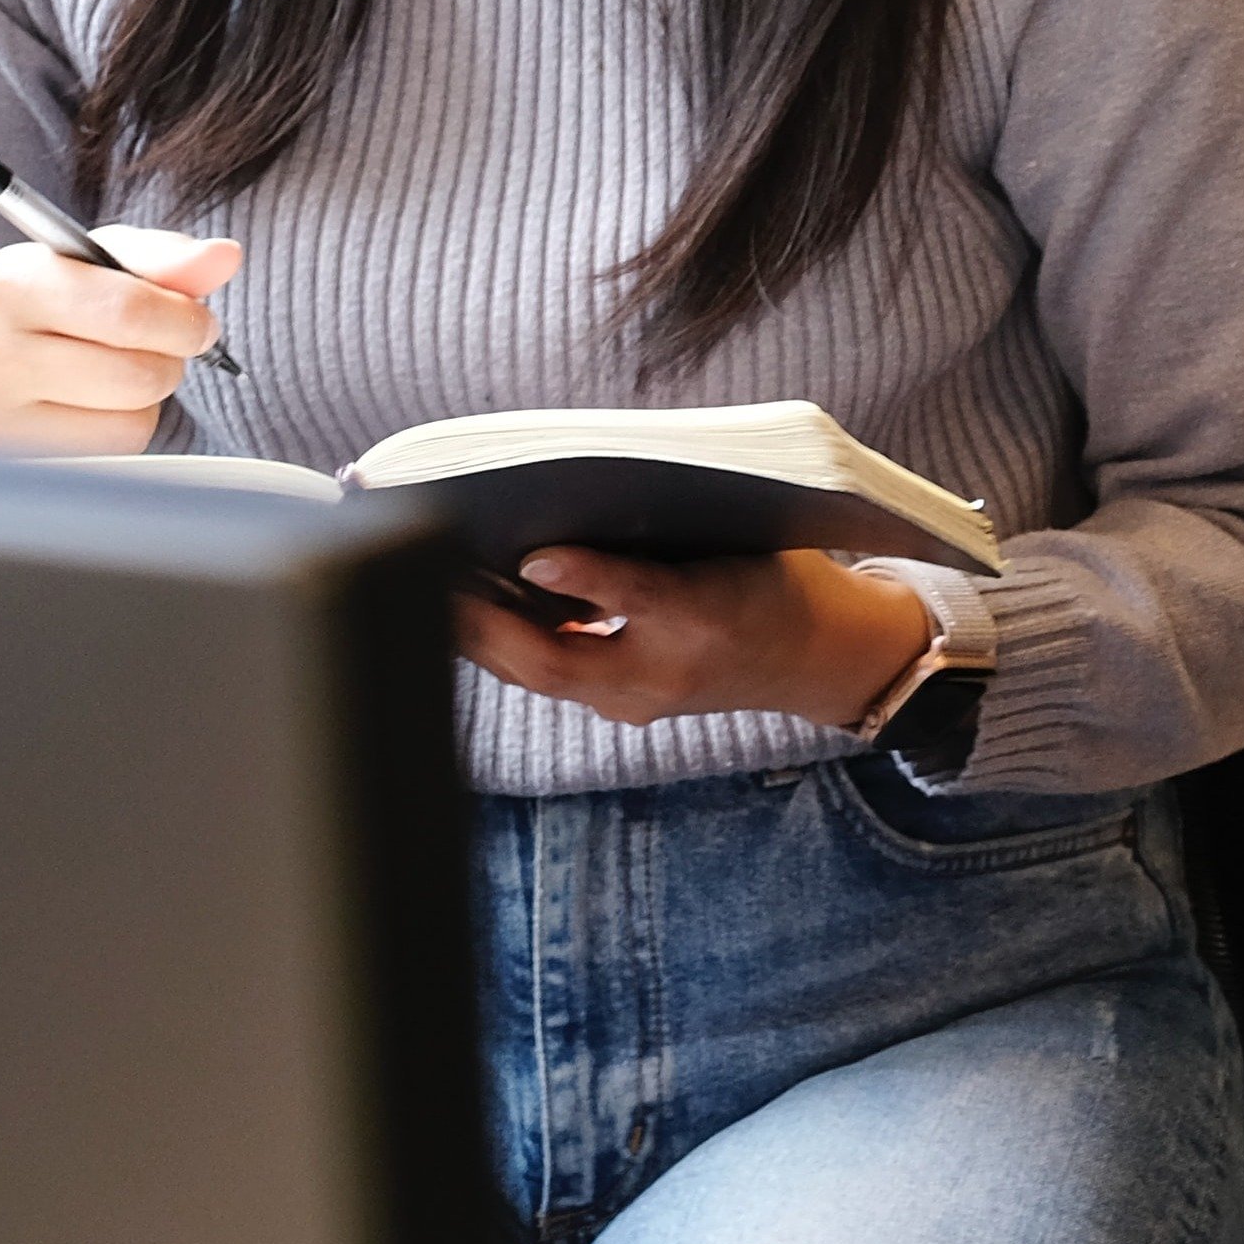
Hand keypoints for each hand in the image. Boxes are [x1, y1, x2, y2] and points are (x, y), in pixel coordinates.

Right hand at [0, 224, 238, 451]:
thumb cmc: (18, 311)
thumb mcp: (74, 262)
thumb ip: (156, 255)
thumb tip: (225, 257)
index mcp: (12, 283)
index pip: (131, 311)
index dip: (186, 320)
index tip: (195, 322)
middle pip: (141, 374)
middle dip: (169, 360)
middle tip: (151, 348)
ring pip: (133, 422)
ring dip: (144, 400)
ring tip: (108, 377)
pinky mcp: (7, 466)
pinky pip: (110, 456)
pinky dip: (117, 432)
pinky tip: (82, 411)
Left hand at [457, 548, 935, 731]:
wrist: (814, 655)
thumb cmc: (774, 584)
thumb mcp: (733, 547)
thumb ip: (652, 544)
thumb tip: (554, 541)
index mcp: (701, 624)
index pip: (631, 600)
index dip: (581, 578)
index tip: (530, 555)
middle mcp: (661, 676)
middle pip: (554, 663)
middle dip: (485, 626)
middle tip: (429, 575)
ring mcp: (636, 700)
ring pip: (541, 675)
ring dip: (483, 638)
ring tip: (430, 585)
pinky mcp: (621, 702)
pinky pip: (552, 676)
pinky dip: (509, 644)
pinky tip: (475, 606)